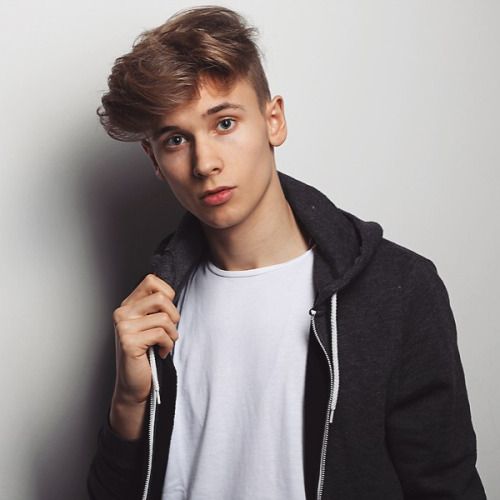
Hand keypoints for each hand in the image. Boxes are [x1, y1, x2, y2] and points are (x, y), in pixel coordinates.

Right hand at [110, 274, 179, 438]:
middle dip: (174, 315)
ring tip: (165, 343)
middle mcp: (122, 312)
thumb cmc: (147, 353)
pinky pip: (161, 334)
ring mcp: (123, 327)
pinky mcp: (128, 341)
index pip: (151, 280)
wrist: (134, 383)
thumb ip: (156, 307)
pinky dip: (168, 345)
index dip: (167, 293)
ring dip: (172, 334)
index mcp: (128, 305)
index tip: (167, 311)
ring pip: (165, 318)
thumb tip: (169, 293)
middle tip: (171, 330)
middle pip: (161, 298)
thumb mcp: (151, 324)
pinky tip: (161, 352)